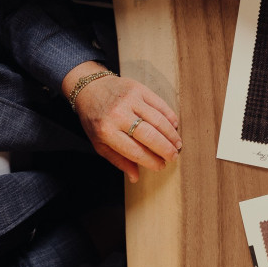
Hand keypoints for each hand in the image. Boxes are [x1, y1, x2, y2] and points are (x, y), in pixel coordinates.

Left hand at [63, 62, 181, 182]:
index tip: (161, 166)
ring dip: (171, 135)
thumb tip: (135, 177)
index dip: (151, 161)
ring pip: (158, 120)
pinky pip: (160, 105)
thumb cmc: (95, 119)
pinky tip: (174, 126)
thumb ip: (118, 160)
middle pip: (150, 136)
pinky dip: (170, 117)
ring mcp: (130, 100)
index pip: (135, 151)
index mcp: (106, 131)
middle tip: (173, 157)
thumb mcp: (99, 143)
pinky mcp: (139, 89)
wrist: (90, 89)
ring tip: (177, 144)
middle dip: (166, 149)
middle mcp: (118, 114)